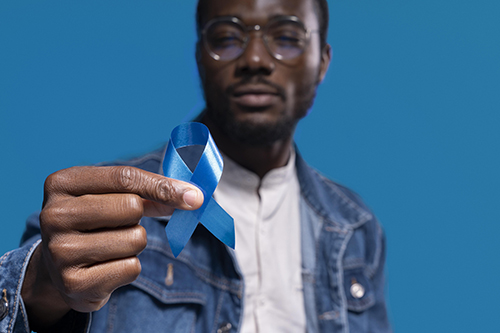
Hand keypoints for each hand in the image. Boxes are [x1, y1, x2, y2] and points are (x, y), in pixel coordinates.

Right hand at [21, 166, 202, 329]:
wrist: (57, 266)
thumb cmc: (94, 222)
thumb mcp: (110, 197)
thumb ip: (148, 192)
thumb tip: (191, 197)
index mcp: (62, 183)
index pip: (125, 177)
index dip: (164, 186)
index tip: (195, 196)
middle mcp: (53, 215)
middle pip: (132, 207)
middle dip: (138, 217)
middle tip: (118, 224)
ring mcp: (60, 251)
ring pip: (135, 239)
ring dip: (134, 243)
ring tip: (108, 246)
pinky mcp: (73, 283)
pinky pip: (131, 268)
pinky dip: (128, 267)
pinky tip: (105, 266)